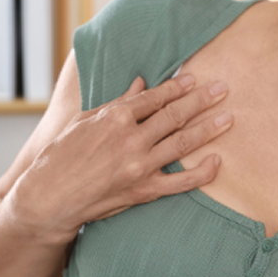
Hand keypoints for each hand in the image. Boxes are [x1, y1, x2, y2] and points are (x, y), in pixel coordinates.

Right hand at [13, 74, 232, 242]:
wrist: (49, 197)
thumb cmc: (61, 155)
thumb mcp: (85, 120)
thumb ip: (118, 102)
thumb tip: (140, 84)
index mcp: (115, 117)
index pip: (155, 97)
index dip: (177, 87)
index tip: (194, 79)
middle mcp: (131, 138)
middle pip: (175, 115)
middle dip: (201, 100)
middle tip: (222, 89)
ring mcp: (139, 165)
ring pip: (183, 143)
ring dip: (208, 129)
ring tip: (228, 118)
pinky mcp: (143, 190)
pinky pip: (180, 182)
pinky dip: (202, 172)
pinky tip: (217, 161)